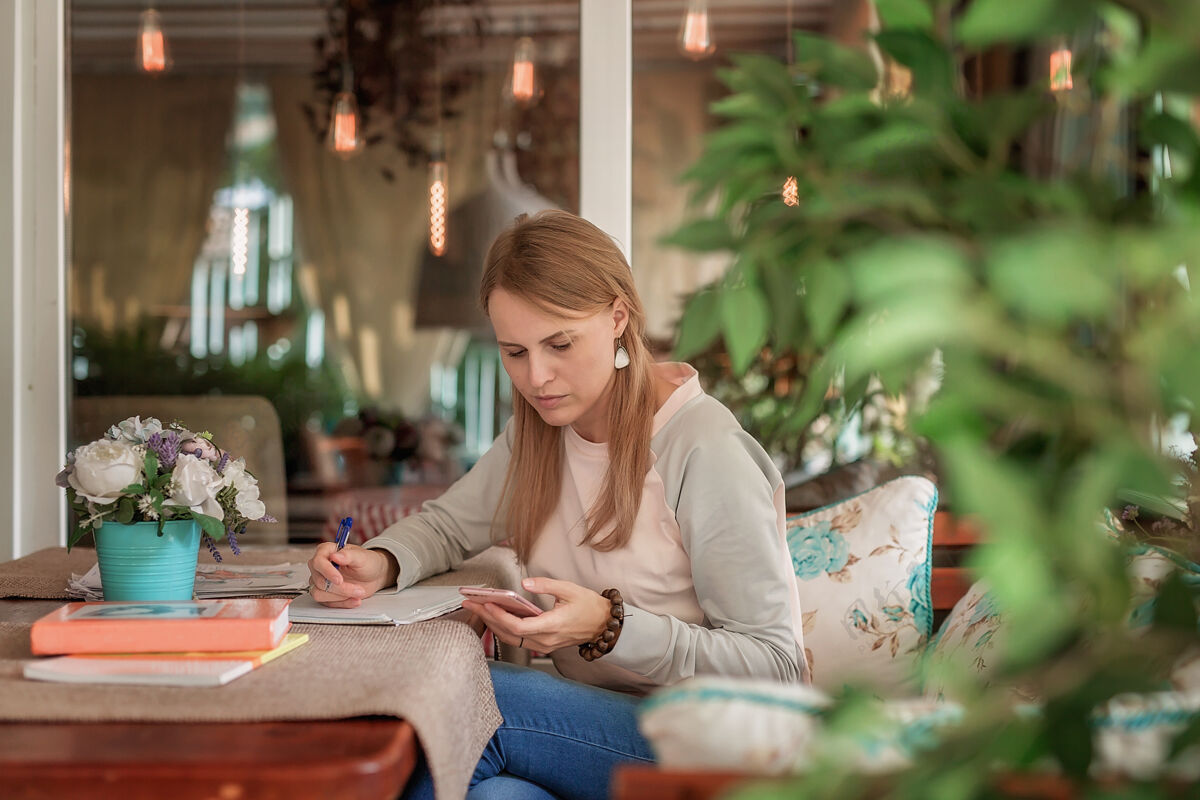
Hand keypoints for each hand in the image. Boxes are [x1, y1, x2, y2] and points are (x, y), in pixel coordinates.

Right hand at [306, 543, 397, 607]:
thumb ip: (349, 556)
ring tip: (358, 593)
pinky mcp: (324, 593)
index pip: (318, 562)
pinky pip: (327, 603)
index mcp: (326, 551)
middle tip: (358, 589)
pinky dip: (343, 603)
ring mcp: (320, 580)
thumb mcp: (362, 557)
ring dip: (341, 597)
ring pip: (319, 594)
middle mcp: (320, 566)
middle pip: (320, 581)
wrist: (373, 576)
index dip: (327, 572)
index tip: (339, 580)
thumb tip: (335, 556)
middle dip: (341, 588)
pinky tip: (354, 599)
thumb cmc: (367, 563)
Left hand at [461, 577, 608, 653]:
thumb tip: (525, 582)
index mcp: (551, 626)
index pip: (518, 626)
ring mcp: (543, 645)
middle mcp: (545, 640)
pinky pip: (518, 639)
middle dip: (488, 618)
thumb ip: (546, 585)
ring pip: (511, 638)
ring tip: (477, 609)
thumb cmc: (589, 606)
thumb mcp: (569, 589)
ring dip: (492, 624)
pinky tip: (494, 617)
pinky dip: (503, 629)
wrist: (604, 625)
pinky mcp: (543, 645)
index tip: (486, 603)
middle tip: (471, 604)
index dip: (499, 616)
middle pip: (509, 633)